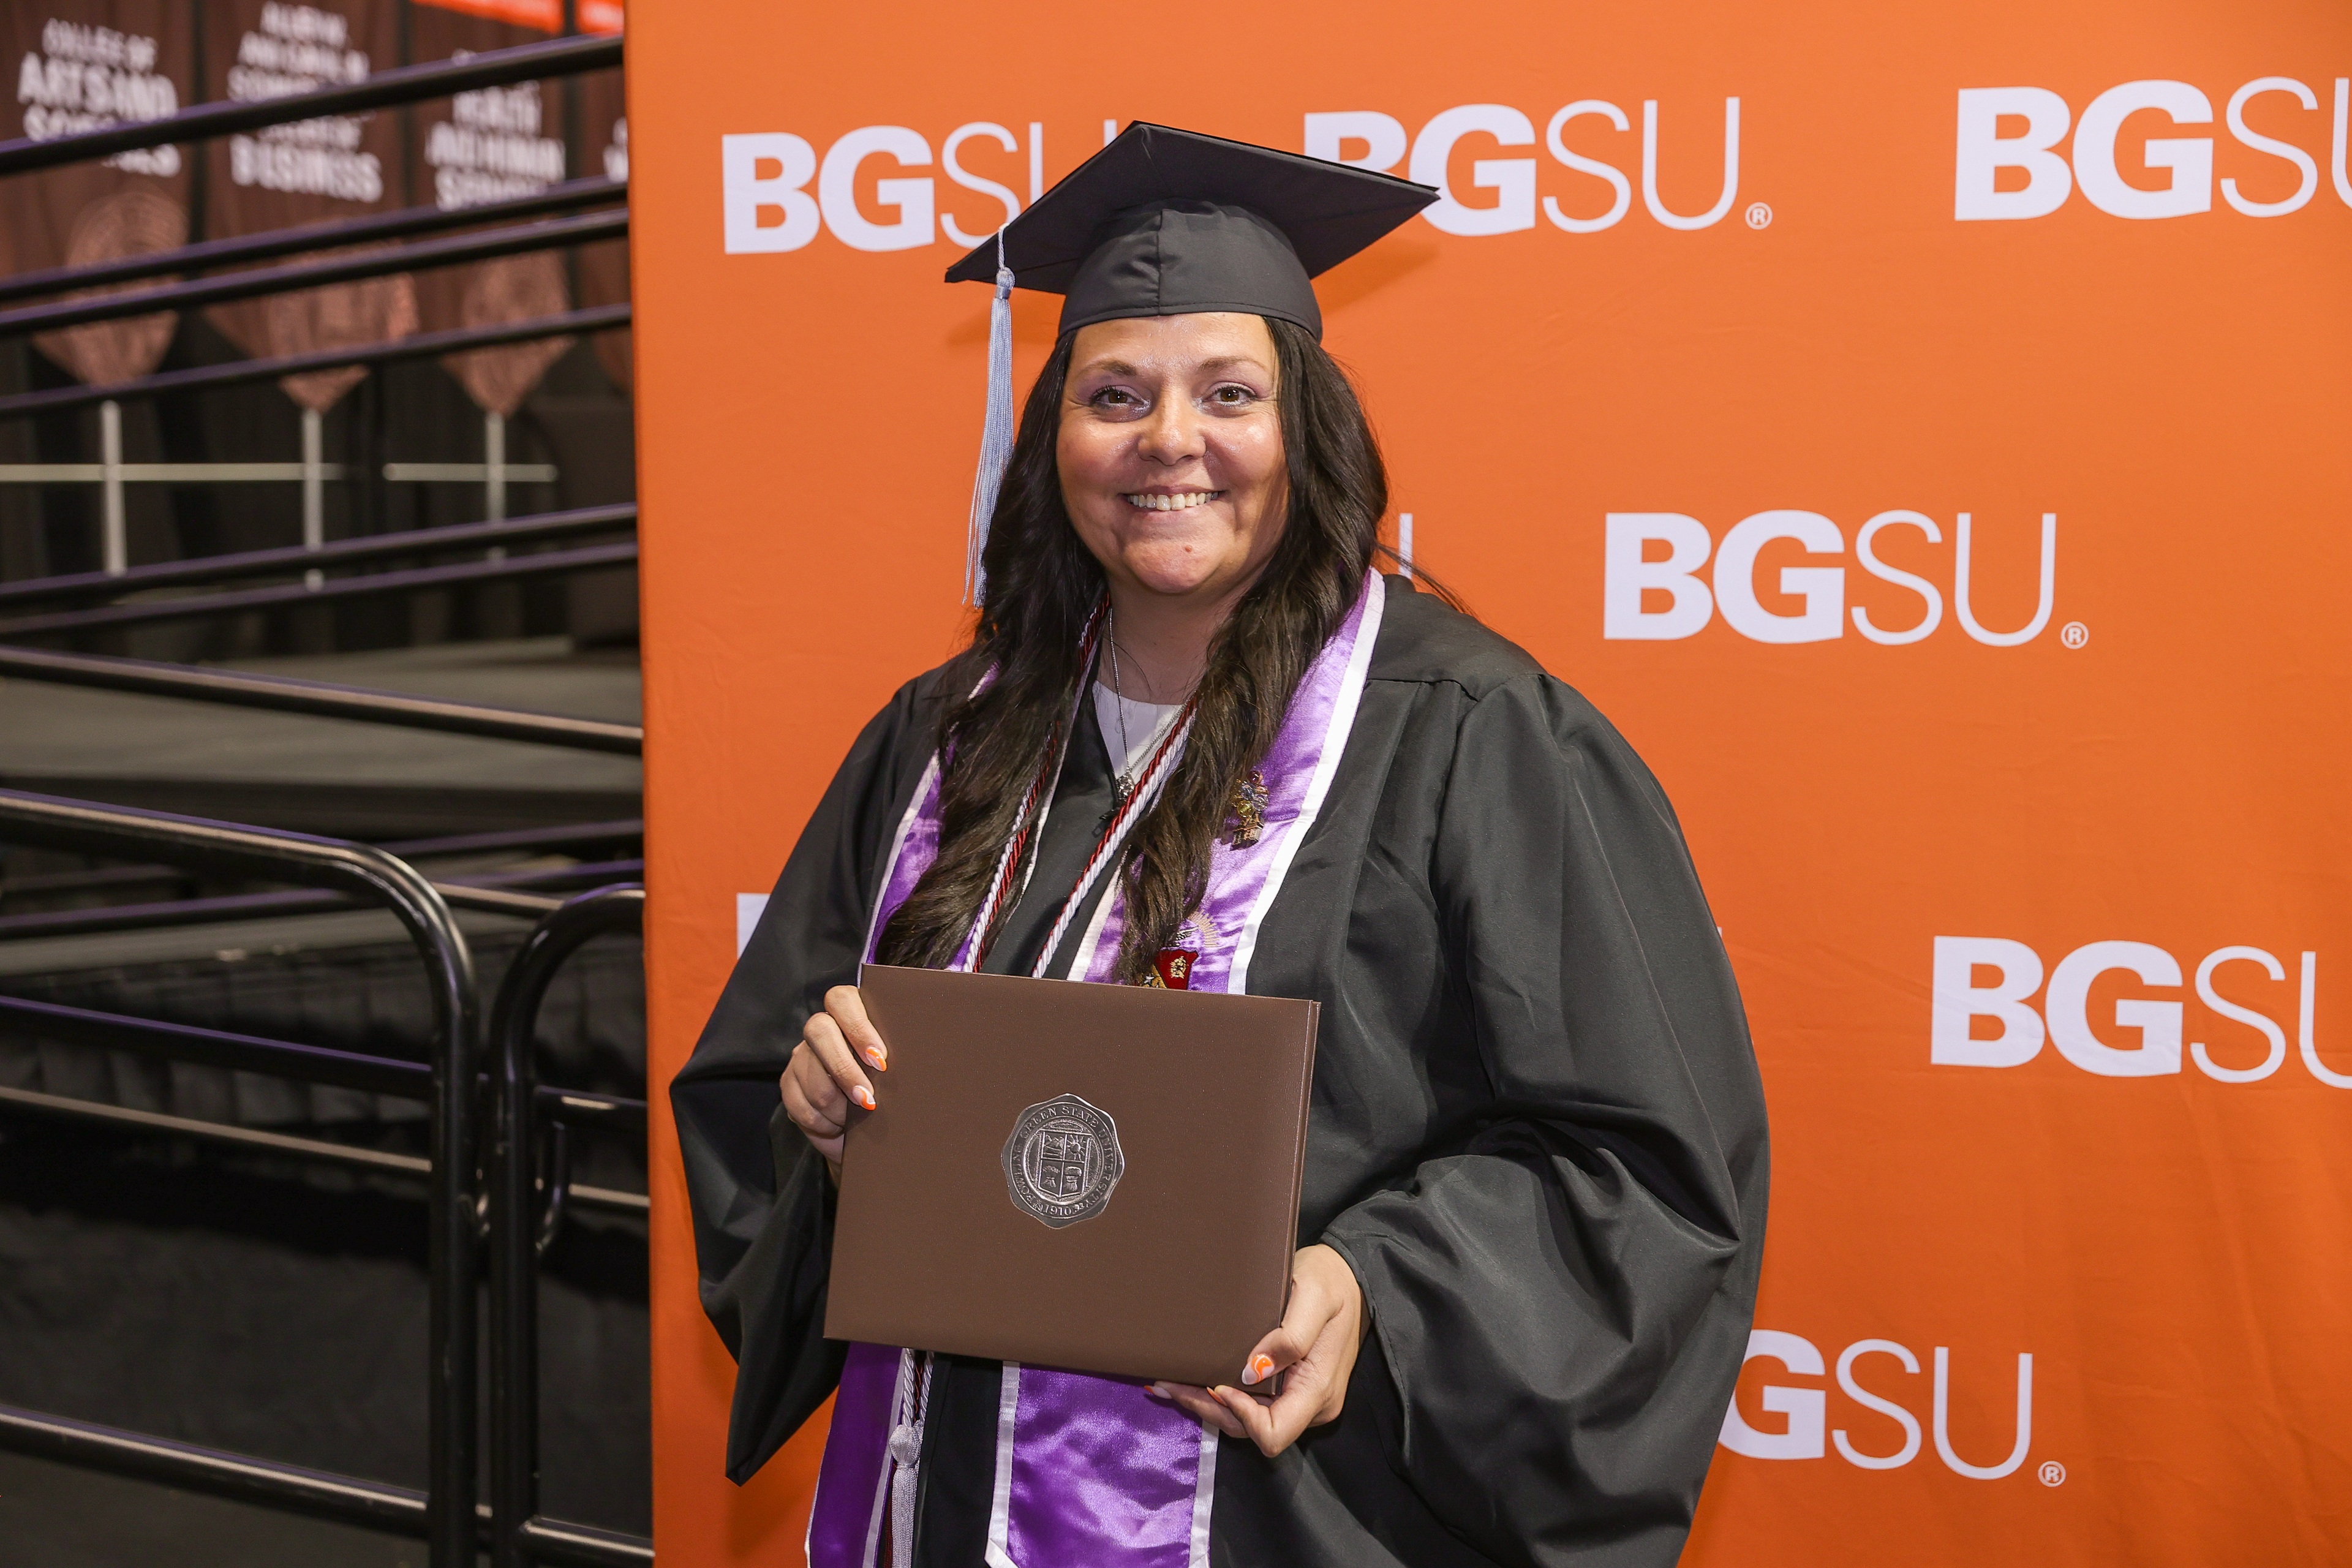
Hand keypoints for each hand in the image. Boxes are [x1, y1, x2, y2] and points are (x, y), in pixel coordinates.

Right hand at [778, 984, 887, 1181]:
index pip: (842, 999)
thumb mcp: (898, 1071)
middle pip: (820, 1030)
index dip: (858, 1028)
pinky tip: (838, 1127)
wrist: (869, 1130)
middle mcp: (822, 1028)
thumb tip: (917, 1062)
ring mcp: (802, 1054)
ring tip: (856, 1119)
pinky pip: (798, 1103)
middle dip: (844, 1069)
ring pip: (809, 1073)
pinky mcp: (789, 1083)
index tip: (880, 1059)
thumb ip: (897, 1058)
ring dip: (836, 1105)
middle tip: (867, 1098)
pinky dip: (822, 1122)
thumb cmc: (891, 1090)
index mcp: (852, 1013)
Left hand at [1150, 1243, 1363, 1456]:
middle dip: (1209, 1409)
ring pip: (1247, 1421)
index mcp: (1318, 1391)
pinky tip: (1196, 1378)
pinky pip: (1254, 1404)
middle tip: (1169, 1383)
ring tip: (1171, 1382)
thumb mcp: (1314, 1298)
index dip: (1240, 1416)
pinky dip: (1222, 1395)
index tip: (1216, 1384)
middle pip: (1252, 1430)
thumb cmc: (1330, 1282)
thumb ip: (1290, 1338)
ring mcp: (1300, 1400)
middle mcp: (1310, 1406)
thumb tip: (1252, 1373)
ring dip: (1210, 1404)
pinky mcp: (1291, 1389)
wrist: (1348, 1275)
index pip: (1273, 1432)